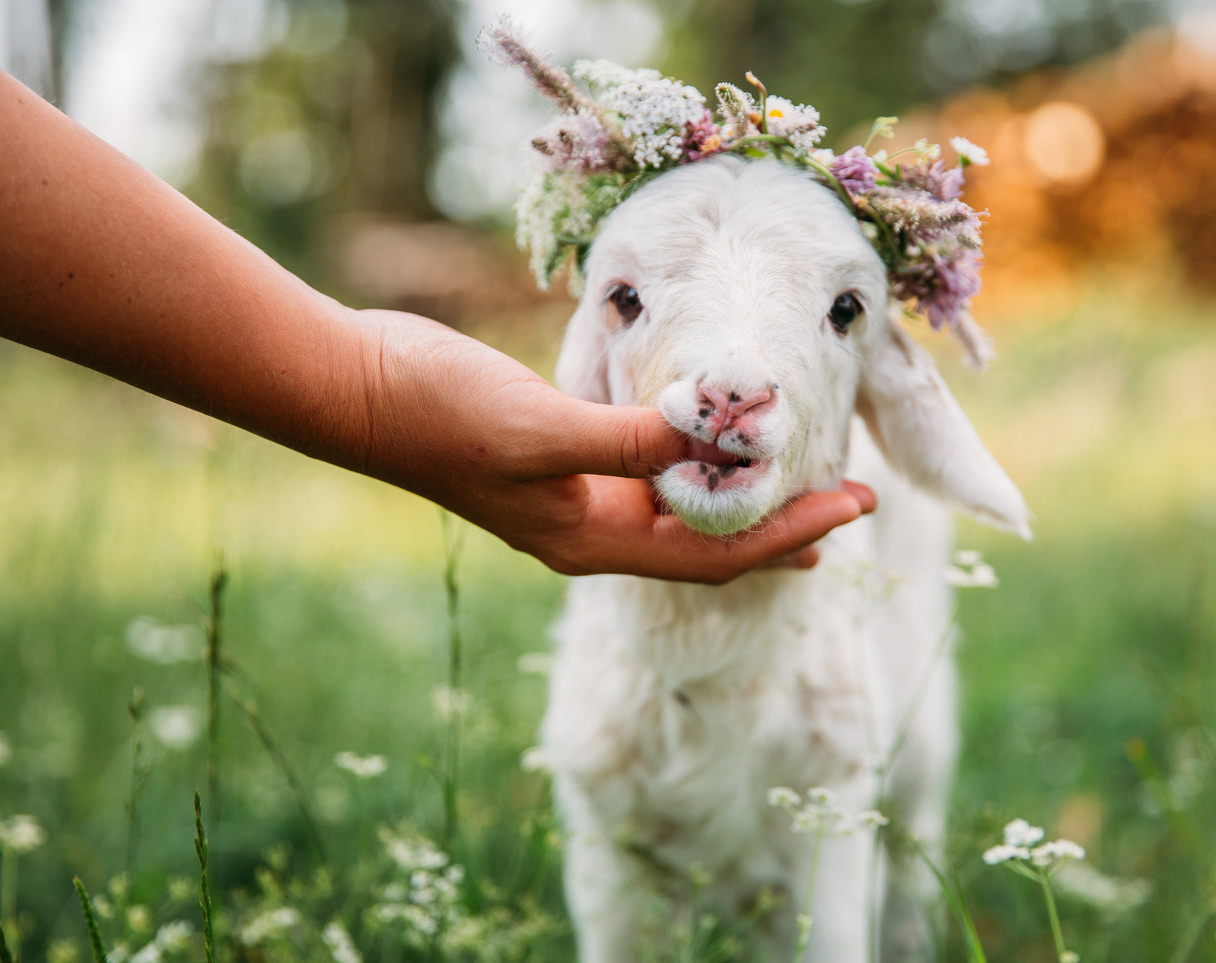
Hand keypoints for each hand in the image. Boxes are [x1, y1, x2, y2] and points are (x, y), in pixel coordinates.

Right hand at [354, 310, 875, 581]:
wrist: (360, 390)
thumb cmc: (440, 412)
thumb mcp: (540, 428)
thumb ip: (627, 442)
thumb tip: (713, 445)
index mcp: (590, 539)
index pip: (714, 551)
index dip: (790, 532)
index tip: (855, 506)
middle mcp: (589, 530)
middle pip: (707, 543)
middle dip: (781, 528)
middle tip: (851, 505)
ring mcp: (573, 498)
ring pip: (680, 511)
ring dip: (741, 498)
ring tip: (801, 484)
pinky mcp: (560, 459)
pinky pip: (646, 475)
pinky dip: (692, 464)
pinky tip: (714, 446)